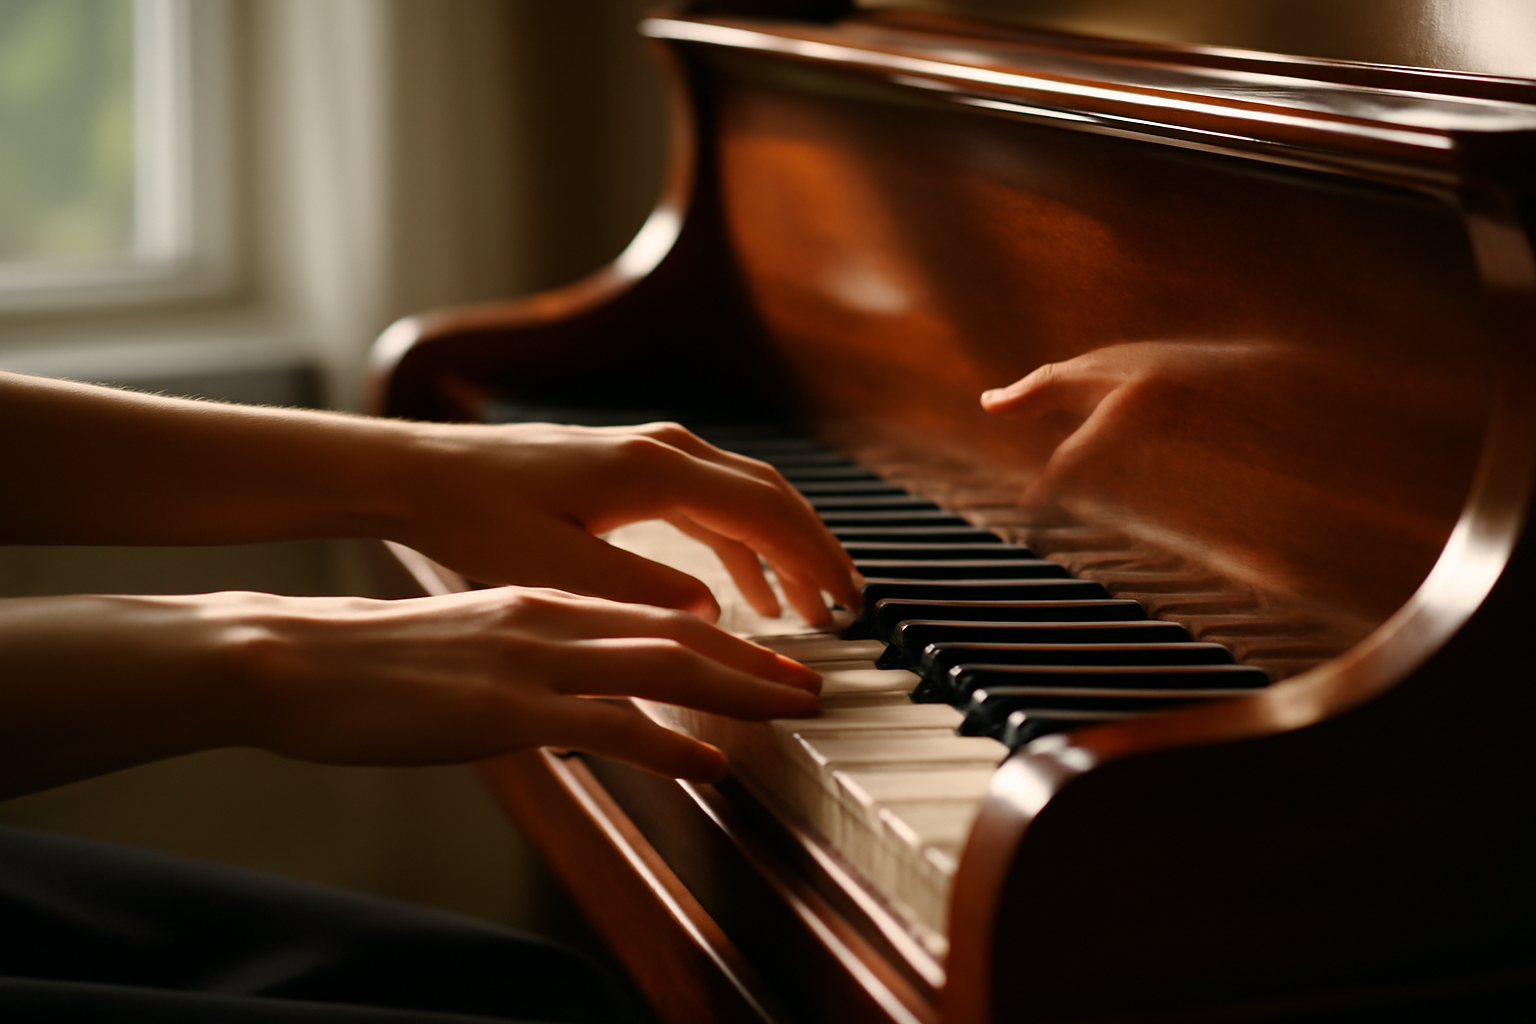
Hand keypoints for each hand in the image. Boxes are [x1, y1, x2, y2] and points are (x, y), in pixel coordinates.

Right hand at [0, 588, 823, 795]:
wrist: (295, 658)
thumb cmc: (380, 661)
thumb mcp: (474, 646)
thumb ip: (538, 659)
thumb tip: (588, 691)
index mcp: (545, 602)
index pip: (658, 615)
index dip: (729, 639)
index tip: (779, 660)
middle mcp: (551, 619)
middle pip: (681, 633)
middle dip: (758, 660)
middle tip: (817, 684)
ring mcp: (531, 660)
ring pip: (660, 666)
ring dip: (738, 688)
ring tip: (795, 708)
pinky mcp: (503, 707)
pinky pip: (605, 724)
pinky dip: (666, 742)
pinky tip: (707, 763)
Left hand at [393, 421, 862, 624]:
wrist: (424, 474)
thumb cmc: (478, 518)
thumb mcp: (557, 570)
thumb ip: (641, 591)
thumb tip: (711, 608)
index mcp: (654, 472)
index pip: (765, 511)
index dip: (813, 557)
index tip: (847, 599)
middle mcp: (662, 450)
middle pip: (769, 495)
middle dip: (812, 549)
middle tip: (845, 603)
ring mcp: (647, 453)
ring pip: (742, 496)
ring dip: (778, 548)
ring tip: (802, 605)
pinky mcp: (629, 467)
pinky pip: (708, 501)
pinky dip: (737, 543)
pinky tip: (740, 588)